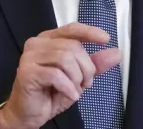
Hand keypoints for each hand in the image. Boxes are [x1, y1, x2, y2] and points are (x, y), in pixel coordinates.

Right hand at [0, 22, 120, 128]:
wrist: (28, 114)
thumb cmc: (50, 93)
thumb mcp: (77, 77)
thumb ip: (94, 64)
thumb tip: (116, 53)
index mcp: (48, 40)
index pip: (71, 29)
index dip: (89, 32)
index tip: (105, 39)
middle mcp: (37, 44)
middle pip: (72, 46)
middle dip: (86, 68)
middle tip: (85, 83)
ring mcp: (29, 57)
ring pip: (65, 58)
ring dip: (76, 78)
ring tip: (75, 89)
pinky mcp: (26, 72)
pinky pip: (56, 75)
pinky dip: (68, 87)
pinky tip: (69, 95)